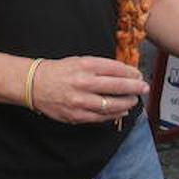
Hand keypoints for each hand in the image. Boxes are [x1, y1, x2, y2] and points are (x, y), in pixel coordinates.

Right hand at [29, 56, 148, 124]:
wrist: (34, 84)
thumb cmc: (59, 71)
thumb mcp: (79, 60)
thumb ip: (100, 67)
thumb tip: (124, 73)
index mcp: (85, 66)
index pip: (116, 69)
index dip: (130, 73)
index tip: (138, 75)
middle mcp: (84, 82)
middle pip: (117, 86)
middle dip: (135, 88)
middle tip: (144, 88)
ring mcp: (80, 101)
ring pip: (112, 105)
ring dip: (127, 103)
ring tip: (134, 100)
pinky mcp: (76, 115)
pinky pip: (101, 117)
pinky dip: (114, 115)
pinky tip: (121, 111)